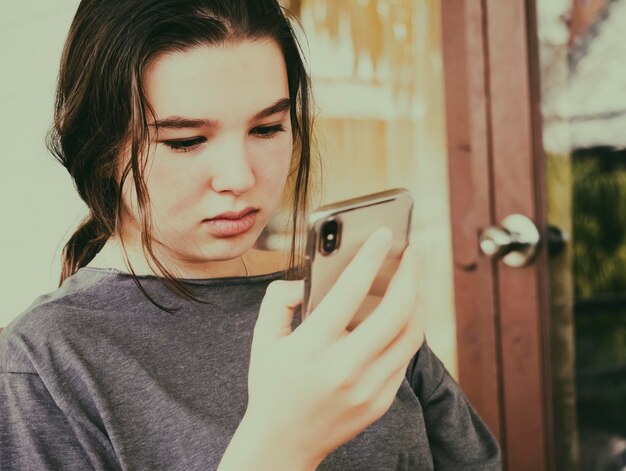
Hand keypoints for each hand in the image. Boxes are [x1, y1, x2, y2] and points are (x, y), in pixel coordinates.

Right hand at [244, 227, 423, 467]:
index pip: (350, 290)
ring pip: (411, 335)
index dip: (371, 255)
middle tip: (413, 253)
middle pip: (396, 311)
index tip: (386, 233)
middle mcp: (345, 368)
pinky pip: (405, 358)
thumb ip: (278, 299)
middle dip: (411, 274)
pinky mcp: (380, 402)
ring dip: (417, 301)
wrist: (283, 442)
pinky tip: (401, 316)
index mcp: (312, 346)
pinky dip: (407, 330)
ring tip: (412, 281)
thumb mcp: (263, 337)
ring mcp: (367, 388)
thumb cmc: (271, 384)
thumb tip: (308, 280)